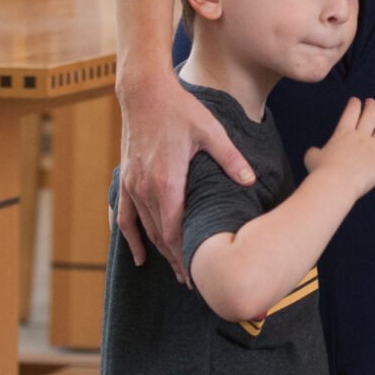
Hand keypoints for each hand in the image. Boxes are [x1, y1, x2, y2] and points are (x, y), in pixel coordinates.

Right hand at [117, 74, 255, 278]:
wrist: (143, 91)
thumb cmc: (180, 109)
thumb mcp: (211, 131)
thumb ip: (231, 159)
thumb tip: (251, 180)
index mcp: (168, 181)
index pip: (177, 230)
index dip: (187, 254)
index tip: (200, 273)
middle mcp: (146, 188)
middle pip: (161, 235)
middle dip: (177, 260)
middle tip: (192, 282)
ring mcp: (132, 184)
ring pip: (144, 228)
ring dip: (158, 252)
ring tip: (174, 272)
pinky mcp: (125, 178)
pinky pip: (123, 215)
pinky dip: (130, 237)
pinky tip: (138, 254)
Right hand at [304, 97, 374, 198]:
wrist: (335, 183)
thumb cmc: (321, 171)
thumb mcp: (311, 158)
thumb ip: (314, 152)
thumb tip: (314, 152)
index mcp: (343, 133)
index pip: (351, 112)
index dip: (354, 104)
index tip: (356, 101)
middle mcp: (361, 137)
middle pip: (371, 115)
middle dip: (371, 106)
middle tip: (371, 103)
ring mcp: (373, 148)